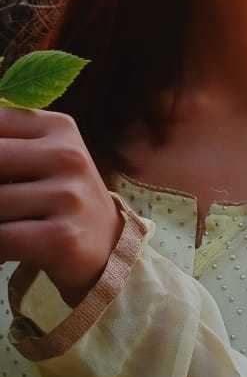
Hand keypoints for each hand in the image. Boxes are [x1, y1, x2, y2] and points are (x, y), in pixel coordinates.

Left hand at [0, 106, 123, 306]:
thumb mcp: (43, 157)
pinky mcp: (61, 237)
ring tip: (4, 223)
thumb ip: (7, 145)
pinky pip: (2, 238)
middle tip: (0, 198)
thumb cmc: (60, 199)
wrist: (106, 247)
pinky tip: (1, 247)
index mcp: (58, 128)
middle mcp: (68, 156)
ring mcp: (68, 197)